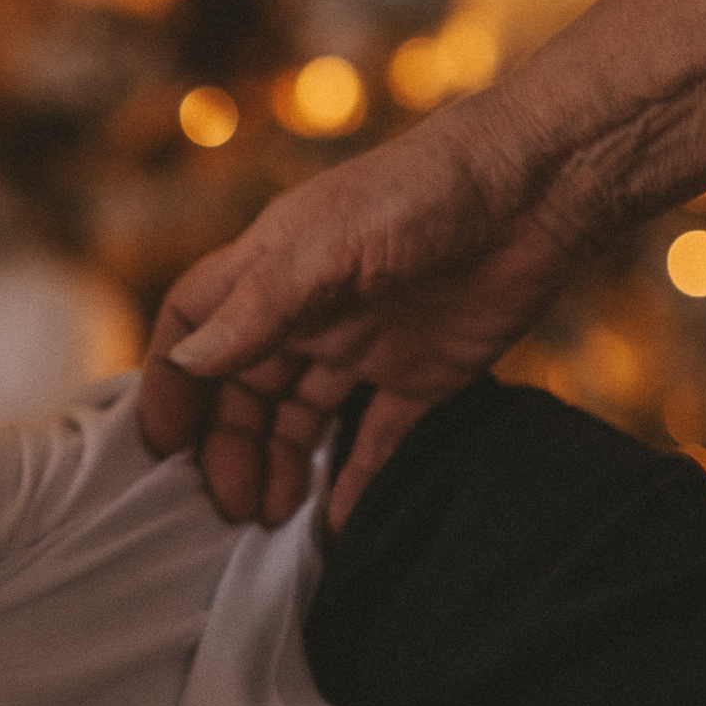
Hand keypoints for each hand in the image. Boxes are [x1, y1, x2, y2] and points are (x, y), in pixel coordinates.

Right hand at [138, 103, 577, 529]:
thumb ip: (259, 307)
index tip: (164, 442)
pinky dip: (356, 478)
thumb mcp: (326, 245)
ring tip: (270, 516)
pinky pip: (379, 437)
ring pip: (300, 418)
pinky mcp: (425, 373)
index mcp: (271, 271)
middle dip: (227, 445)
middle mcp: (308, 310)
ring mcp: (364, 343)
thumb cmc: (424, 190)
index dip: (171, 380)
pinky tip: (339, 519)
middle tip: (228, 503)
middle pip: (242, 387)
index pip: (195, 326)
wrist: (541, 186)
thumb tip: (190, 362)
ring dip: (279, 466)